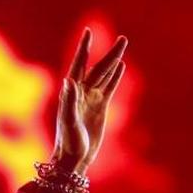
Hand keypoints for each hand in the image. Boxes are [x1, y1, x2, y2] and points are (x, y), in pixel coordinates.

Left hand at [52, 29, 127, 175]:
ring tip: (123, 46)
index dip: (84, 50)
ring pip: (104, 76)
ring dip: (113, 61)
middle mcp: (81, 94)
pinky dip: (114, 77)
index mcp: (72, 94)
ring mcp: (91, 100)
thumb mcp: (68, 122)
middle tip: (124, 39)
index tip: (87, 33)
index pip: (78, 66)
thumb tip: (69, 80)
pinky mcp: (99, 109)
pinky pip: (108, 88)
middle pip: (98, 69)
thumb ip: (69, 101)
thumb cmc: (68, 143)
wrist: (73, 159)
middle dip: (109, 54)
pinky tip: (120, 67)